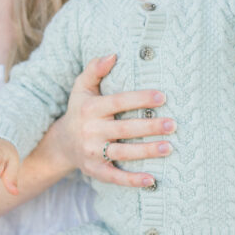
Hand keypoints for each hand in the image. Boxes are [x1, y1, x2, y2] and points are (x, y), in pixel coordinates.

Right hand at [55, 55, 175, 188]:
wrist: (62, 143)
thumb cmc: (80, 110)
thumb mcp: (82, 87)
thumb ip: (96, 69)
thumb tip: (113, 54)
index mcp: (90, 108)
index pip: (118, 102)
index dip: (140, 99)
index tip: (162, 97)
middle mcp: (91, 131)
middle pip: (125, 129)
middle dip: (150, 126)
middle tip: (172, 124)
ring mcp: (92, 152)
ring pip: (123, 153)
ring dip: (147, 151)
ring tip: (169, 147)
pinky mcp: (95, 171)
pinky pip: (115, 177)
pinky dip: (133, 180)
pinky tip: (152, 180)